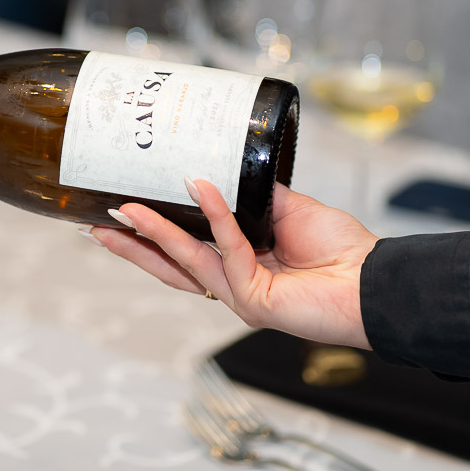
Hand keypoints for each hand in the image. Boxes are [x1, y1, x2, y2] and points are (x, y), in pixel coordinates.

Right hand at [84, 180, 377, 348]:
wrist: (373, 281)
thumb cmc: (341, 251)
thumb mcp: (286, 207)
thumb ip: (251, 194)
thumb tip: (217, 170)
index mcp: (237, 263)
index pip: (184, 249)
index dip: (151, 234)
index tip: (121, 210)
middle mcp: (232, 282)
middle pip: (170, 265)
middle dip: (132, 245)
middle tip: (95, 224)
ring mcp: (239, 295)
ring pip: (186, 261)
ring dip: (154, 234)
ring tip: (125, 211)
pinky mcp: (252, 301)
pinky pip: (228, 250)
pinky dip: (215, 217)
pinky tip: (200, 188)